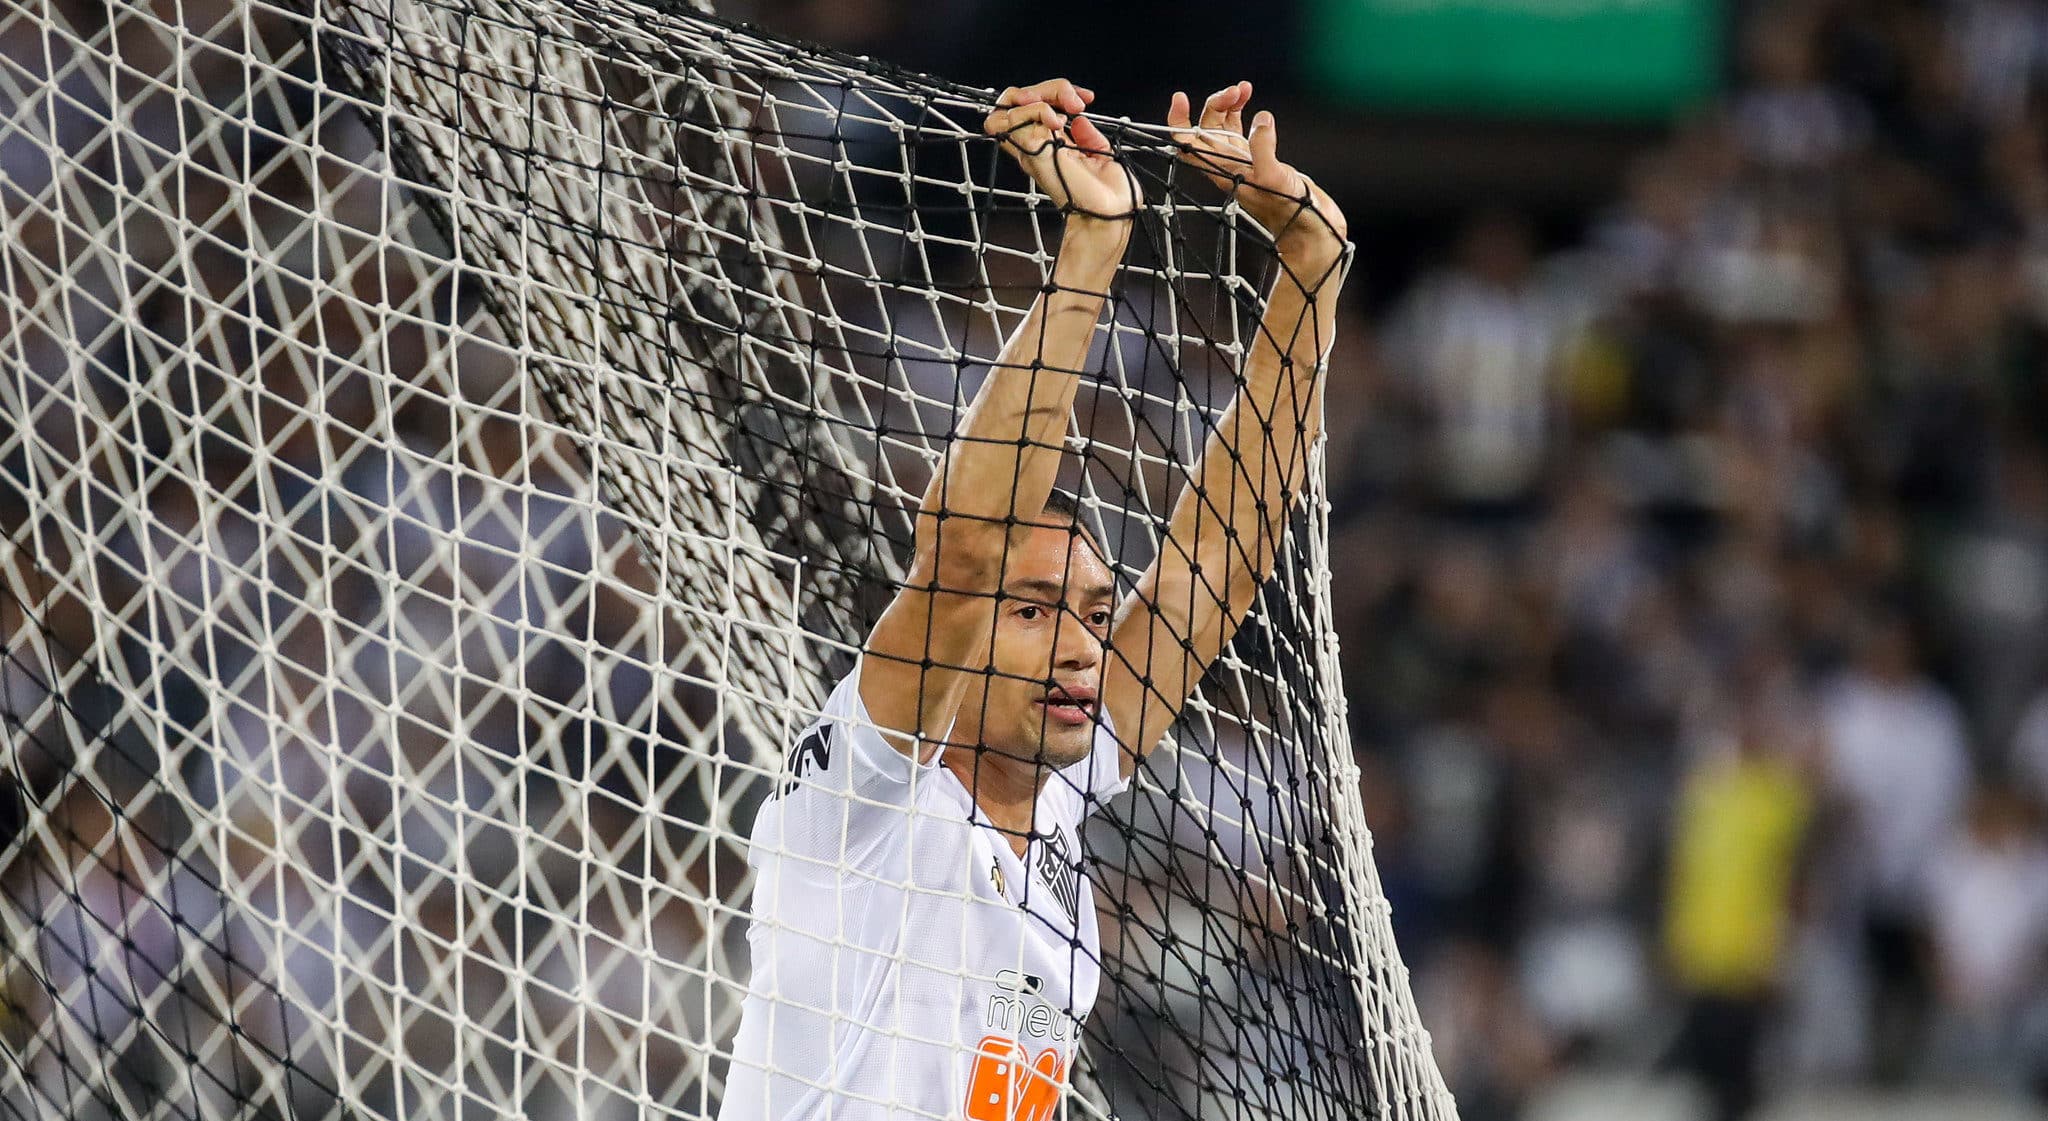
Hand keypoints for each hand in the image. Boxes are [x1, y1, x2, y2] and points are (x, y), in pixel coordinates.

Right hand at [985, 79, 1138, 223]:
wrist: (1112, 214)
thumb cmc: (1110, 197)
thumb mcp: (1101, 154)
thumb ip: (1087, 136)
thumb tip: (1078, 120)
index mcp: (1051, 146)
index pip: (1036, 106)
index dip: (1058, 92)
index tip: (1086, 99)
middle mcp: (1036, 146)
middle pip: (1017, 99)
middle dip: (1046, 88)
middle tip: (1073, 102)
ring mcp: (1031, 149)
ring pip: (1010, 104)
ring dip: (1040, 96)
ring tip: (1066, 112)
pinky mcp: (1033, 152)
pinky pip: (1018, 116)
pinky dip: (1039, 109)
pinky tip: (1060, 123)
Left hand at [1167, 82, 1347, 259]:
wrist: (1310, 228)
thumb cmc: (1291, 210)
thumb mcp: (1275, 178)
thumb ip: (1264, 148)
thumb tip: (1261, 118)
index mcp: (1222, 172)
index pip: (1187, 145)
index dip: (1179, 121)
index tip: (1181, 97)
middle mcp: (1227, 166)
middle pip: (1206, 128)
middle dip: (1216, 104)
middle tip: (1237, 90)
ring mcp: (1243, 162)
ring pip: (1223, 126)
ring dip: (1228, 104)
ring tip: (1244, 89)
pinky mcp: (1260, 160)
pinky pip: (1242, 131)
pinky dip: (1243, 112)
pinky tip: (1250, 100)